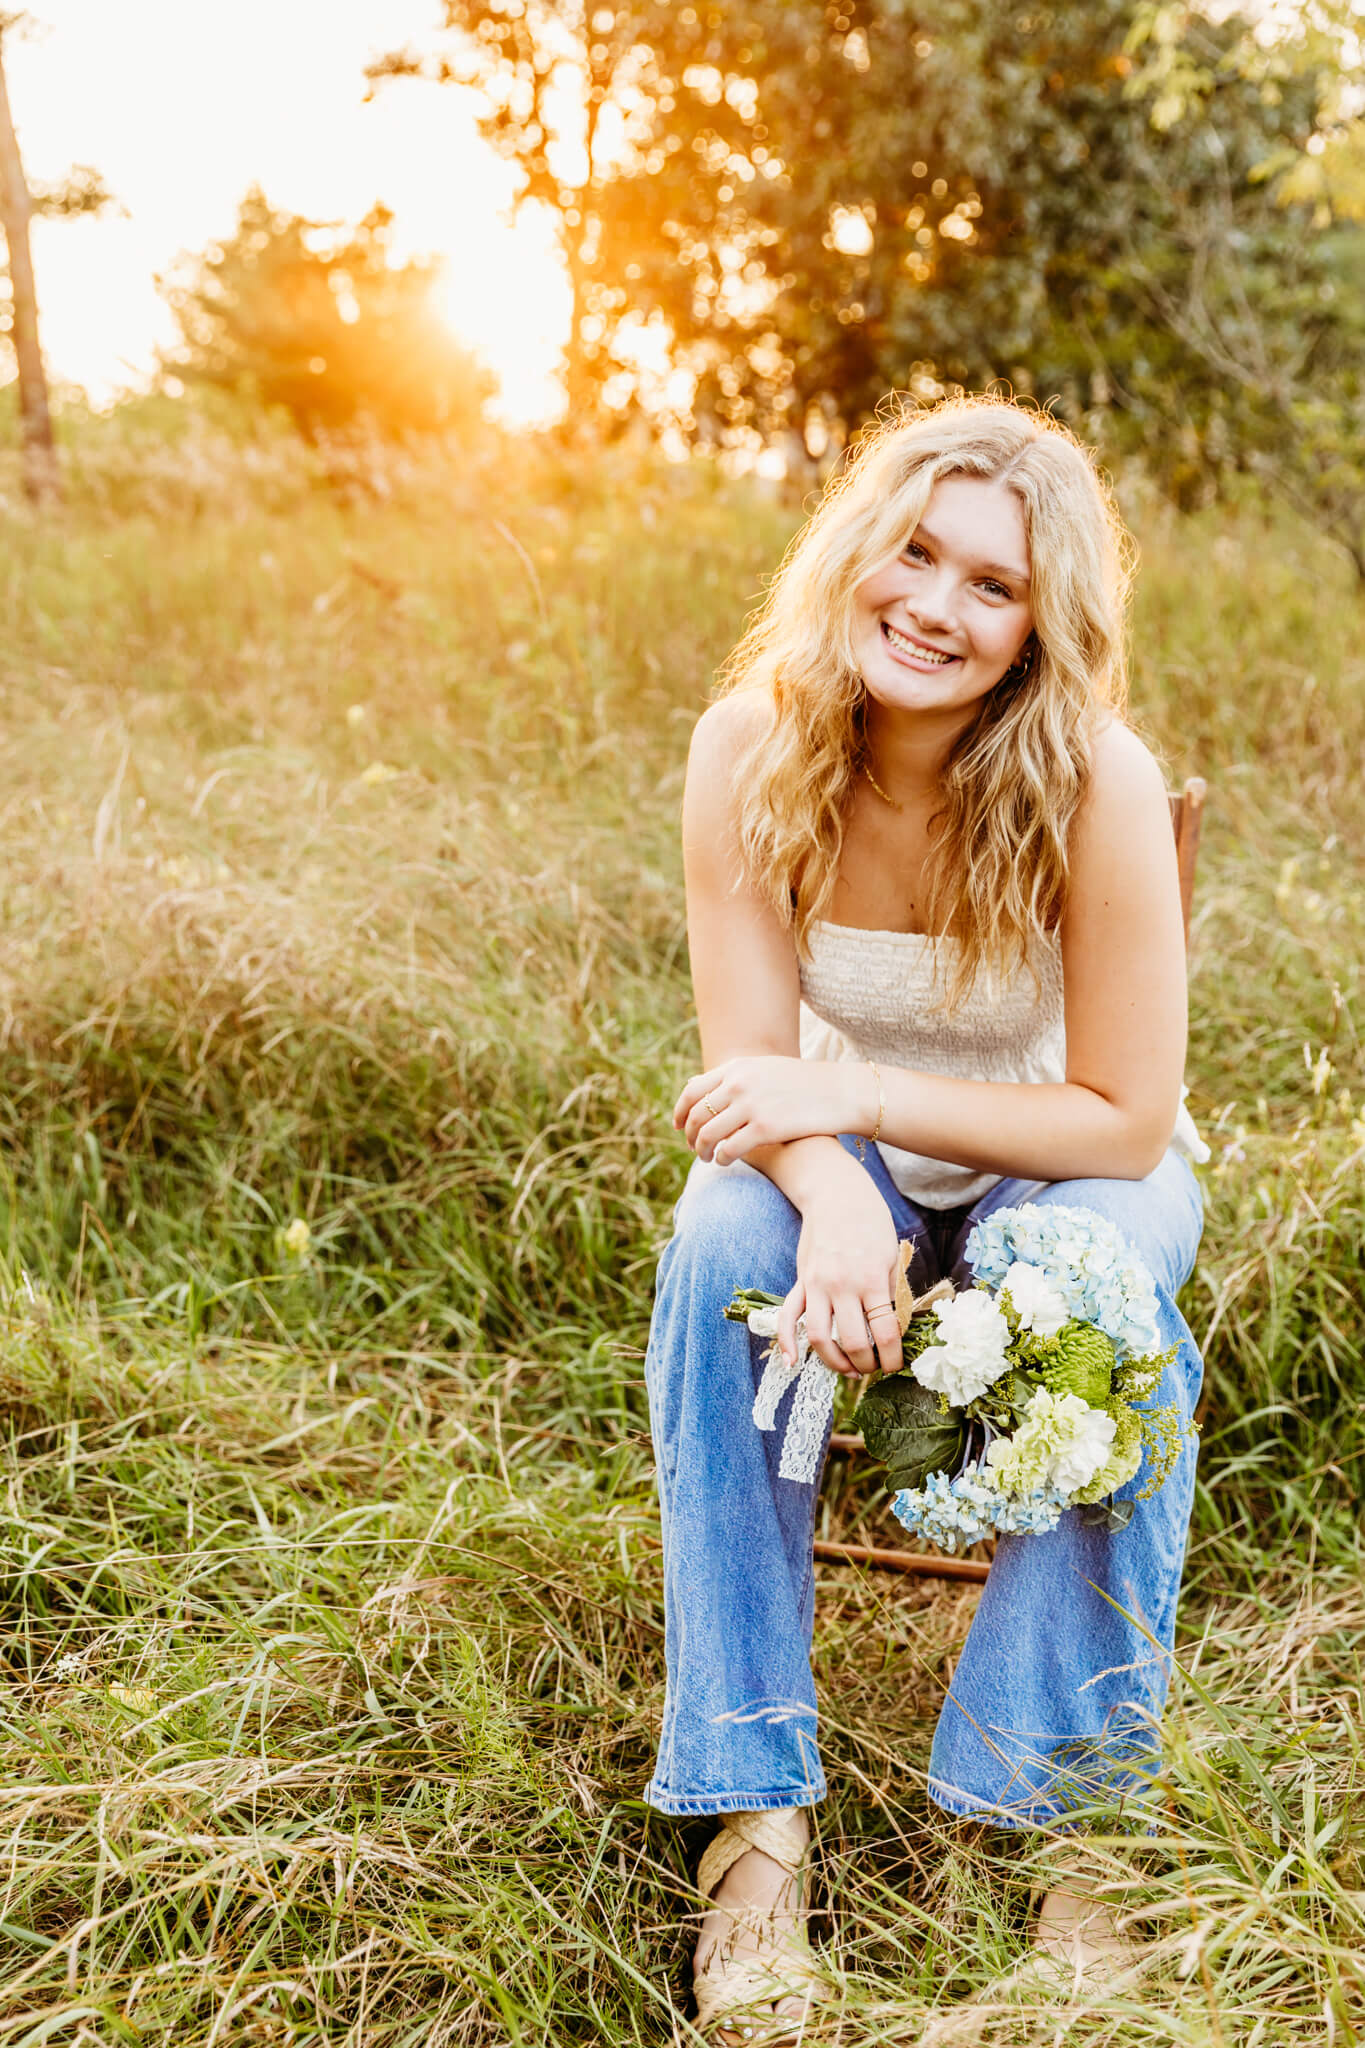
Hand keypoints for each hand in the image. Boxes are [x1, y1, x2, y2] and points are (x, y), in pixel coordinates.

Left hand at [675, 1055, 872, 1164]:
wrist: (840, 1092)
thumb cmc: (803, 1084)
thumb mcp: (764, 1069)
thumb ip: (732, 1076)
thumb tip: (696, 1085)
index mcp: (737, 1068)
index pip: (692, 1091)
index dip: (679, 1111)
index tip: (677, 1125)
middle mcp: (739, 1084)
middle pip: (696, 1115)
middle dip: (690, 1135)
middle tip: (694, 1148)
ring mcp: (751, 1106)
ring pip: (708, 1134)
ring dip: (702, 1150)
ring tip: (707, 1158)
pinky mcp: (765, 1128)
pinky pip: (729, 1149)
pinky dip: (721, 1158)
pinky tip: (725, 1161)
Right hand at [776, 1161, 902, 1379]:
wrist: (836, 1195)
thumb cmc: (870, 1223)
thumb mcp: (890, 1257)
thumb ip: (890, 1293)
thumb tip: (891, 1328)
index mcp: (871, 1280)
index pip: (885, 1332)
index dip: (892, 1357)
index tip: (895, 1365)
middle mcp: (842, 1286)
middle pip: (853, 1342)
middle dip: (867, 1364)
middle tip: (874, 1368)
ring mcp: (816, 1286)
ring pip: (819, 1338)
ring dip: (834, 1362)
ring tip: (849, 1370)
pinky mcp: (800, 1282)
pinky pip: (788, 1317)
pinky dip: (786, 1343)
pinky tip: (792, 1363)